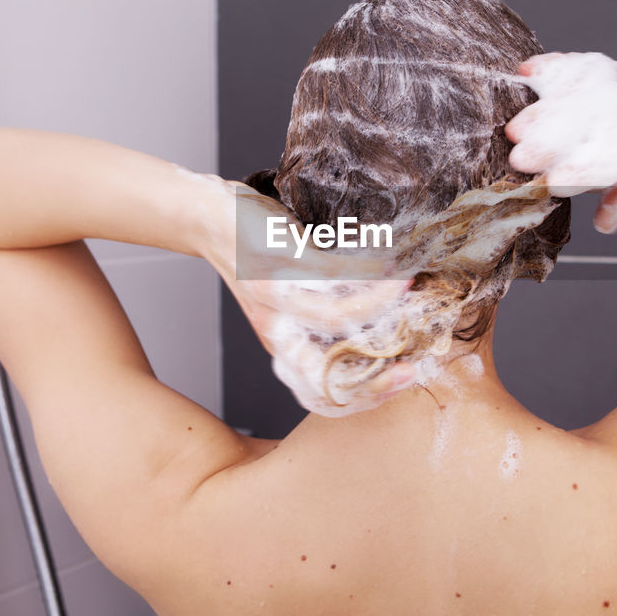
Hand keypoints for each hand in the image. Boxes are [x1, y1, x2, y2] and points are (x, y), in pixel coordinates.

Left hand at [191, 175, 415, 412]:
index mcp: (279, 344)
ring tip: (408, 287)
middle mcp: (275, 331)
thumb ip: (318, 311)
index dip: (360, 398)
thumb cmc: (253, 254)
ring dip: (381, 306)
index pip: (316, 390)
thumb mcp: (281, 297)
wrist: (203, 217)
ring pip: (336, 320)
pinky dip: (368, 272)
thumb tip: (377, 316)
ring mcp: (275, 299)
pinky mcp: (278, 265)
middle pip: (326, 373)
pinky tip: (387, 263)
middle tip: (413, 369)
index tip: (399, 383)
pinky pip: (331, 277)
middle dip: (374, 380)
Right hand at [505, 52, 616, 232]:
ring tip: (516, 130)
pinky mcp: (608, 66)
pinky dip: (550, 66)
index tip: (553, 184)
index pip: (615, 158)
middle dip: (556, 141)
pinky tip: (527, 73)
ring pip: (581, 92)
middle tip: (521, 160)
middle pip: (594, 122)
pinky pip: (577, 63)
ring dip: (545, 110)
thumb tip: (604, 222)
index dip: (583, 172)